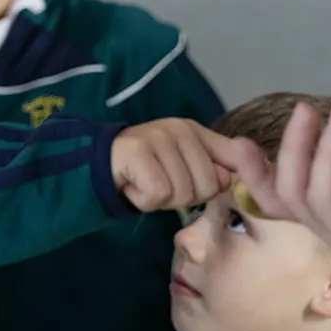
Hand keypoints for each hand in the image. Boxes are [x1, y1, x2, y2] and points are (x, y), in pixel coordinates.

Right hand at [112, 120, 259, 212]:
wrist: (96, 166)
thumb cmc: (144, 171)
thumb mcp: (182, 169)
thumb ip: (212, 169)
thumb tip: (230, 178)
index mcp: (195, 131)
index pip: (234, 157)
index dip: (226, 181)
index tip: (209, 190)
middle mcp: (179, 129)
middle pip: (208, 186)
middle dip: (184, 198)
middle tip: (160, 185)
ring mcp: (158, 138)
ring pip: (183, 193)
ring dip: (161, 201)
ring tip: (145, 185)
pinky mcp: (138, 152)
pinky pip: (158, 194)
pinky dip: (144, 201)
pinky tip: (133, 187)